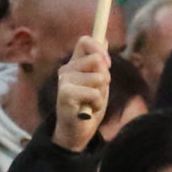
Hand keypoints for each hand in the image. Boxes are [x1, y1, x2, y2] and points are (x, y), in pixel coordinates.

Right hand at [53, 36, 110, 152]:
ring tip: (91, 103)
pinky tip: (87, 110)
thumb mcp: (98, 82)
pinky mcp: (65, 93)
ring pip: (99, 77)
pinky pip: (95, 93)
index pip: (85, 41)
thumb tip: (105, 40)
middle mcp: (66, 69)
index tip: (108, 64)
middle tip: (97, 92)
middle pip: (97, 59)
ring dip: (102, 94)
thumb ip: (99, 63)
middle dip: (106, 77)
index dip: (100, 48)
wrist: (77, 132)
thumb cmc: (89, 106)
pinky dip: (97, 104)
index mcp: (74, 64)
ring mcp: (64, 80)